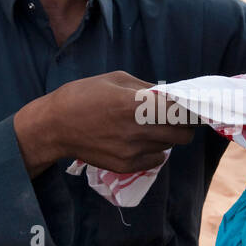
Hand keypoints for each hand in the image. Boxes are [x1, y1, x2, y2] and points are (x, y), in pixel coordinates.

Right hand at [13, 71, 195, 178]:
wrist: (54, 127)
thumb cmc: (83, 95)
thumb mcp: (116, 80)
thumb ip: (147, 88)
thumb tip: (171, 95)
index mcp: (136, 105)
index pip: (180, 111)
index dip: (190, 108)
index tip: (191, 105)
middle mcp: (138, 131)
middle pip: (183, 134)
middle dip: (183, 125)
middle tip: (175, 117)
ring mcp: (132, 152)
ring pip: (169, 146)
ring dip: (166, 136)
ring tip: (149, 126)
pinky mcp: (126, 166)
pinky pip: (156, 159)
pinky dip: (154, 150)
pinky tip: (139, 140)